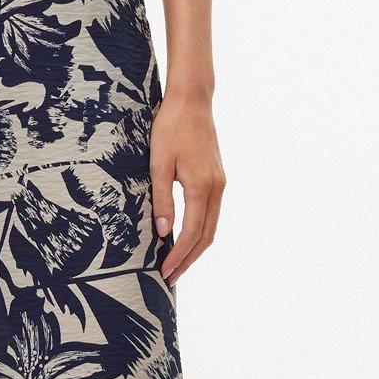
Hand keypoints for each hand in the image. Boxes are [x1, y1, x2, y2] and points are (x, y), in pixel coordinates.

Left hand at [151, 92, 224, 284]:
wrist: (192, 100)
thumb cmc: (170, 127)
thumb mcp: (158, 163)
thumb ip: (161, 199)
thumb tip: (163, 233)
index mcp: (201, 186)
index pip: (192, 233)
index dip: (178, 256)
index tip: (165, 272)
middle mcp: (216, 188)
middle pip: (207, 236)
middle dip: (189, 259)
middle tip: (171, 278)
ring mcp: (219, 183)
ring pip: (212, 226)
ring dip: (195, 248)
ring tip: (177, 264)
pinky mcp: (216, 177)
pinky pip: (211, 213)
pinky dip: (200, 231)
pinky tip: (185, 237)